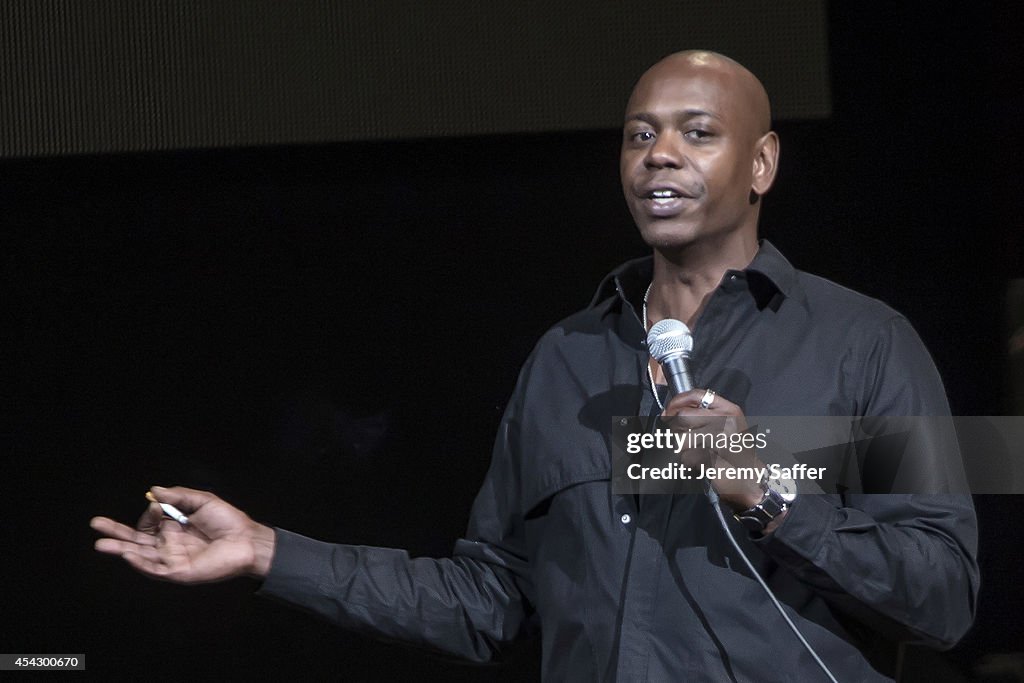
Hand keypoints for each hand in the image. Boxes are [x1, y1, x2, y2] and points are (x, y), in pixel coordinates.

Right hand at [90, 486, 275, 582]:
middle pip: (136, 540)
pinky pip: (155, 568)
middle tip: (95, 524)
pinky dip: (141, 562)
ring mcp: (172, 558)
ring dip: (121, 549)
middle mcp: (169, 543)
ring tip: (100, 544)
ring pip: (141, 555)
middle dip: (116, 533)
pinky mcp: (178, 572)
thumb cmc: (228, 520)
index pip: (148, 522)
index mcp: (174, 527)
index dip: (148, 514)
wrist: (247, 540)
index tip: (156, 507)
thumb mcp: (202, 501)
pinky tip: (127, 554)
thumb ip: (178, 496)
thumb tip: (153, 490)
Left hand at [662, 389, 766, 512]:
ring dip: (681, 447)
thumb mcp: (726, 425)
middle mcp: (726, 421)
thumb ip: (704, 414)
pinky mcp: (713, 457)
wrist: (750, 477)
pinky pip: (687, 456)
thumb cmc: (736, 453)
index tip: (668, 410)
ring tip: (693, 450)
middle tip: (676, 434)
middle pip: (683, 416)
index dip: (677, 401)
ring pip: (682, 438)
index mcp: (729, 410)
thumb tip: (671, 411)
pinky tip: (699, 461)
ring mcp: (720, 439)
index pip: (696, 395)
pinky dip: (688, 461)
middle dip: (674, 427)